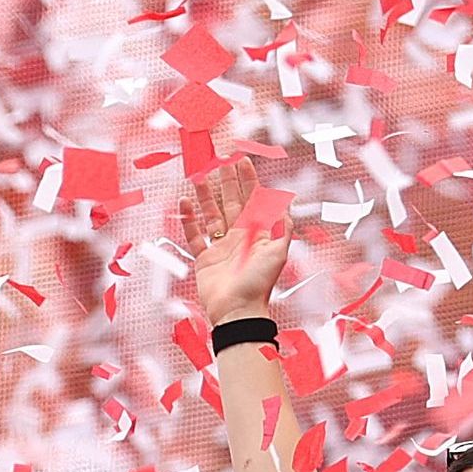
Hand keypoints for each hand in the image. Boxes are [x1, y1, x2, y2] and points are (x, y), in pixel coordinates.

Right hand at [190, 162, 289, 323]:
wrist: (237, 311)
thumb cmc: (259, 283)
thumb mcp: (279, 253)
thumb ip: (283, 228)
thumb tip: (288, 205)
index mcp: (256, 233)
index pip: (252, 200)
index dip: (248, 180)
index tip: (241, 161)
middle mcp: (238, 237)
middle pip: (231, 202)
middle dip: (226, 181)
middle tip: (220, 160)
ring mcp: (220, 247)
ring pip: (211, 215)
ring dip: (205, 196)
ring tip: (197, 176)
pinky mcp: (204, 259)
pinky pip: (194, 235)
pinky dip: (189, 220)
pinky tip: (184, 203)